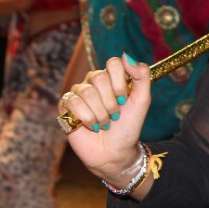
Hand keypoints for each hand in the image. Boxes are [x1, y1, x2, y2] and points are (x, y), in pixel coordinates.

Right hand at [62, 55, 151, 184]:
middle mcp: (94, 82)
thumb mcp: (142, 101)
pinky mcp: (66, 106)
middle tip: (115, 115)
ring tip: (105, 123)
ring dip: (101, 113)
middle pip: (99, 78)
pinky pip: (74, 103)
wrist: (115, 152)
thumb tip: (127, 56)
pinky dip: (88, 118)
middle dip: (111, 102)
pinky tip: (92, 126)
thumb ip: (142, 77)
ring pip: (87, 92)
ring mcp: (79, 93)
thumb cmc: (128, 126)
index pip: (114, 63)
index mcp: (112, 78)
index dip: (120, 82)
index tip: (124, 99)